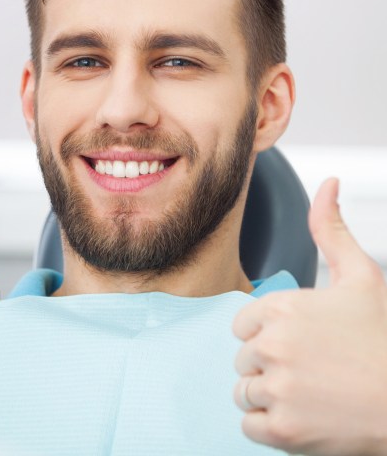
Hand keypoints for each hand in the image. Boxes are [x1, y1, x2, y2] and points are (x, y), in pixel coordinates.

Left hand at [233, 178, 386, 455]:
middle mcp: (272, 345)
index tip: (296, 340)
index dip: (267, 332)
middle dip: (268, 362)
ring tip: (306, 390)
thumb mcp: (360, 275)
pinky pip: (248, 424)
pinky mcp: (282, 430)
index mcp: (282, 307)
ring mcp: (277, 389)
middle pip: (243, 357)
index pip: (243, 323)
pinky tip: (301, 413)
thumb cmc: (382, 338)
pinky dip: (269, 423)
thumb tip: (327, 184)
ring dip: (268, 392)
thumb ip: (330, 229)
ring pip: (244, 390)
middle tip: (308, 367)